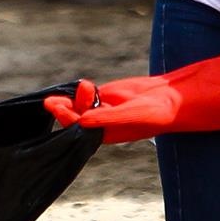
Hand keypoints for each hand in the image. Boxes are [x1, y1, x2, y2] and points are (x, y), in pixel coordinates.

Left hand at [44, 75, 181, 143]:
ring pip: (79, 105)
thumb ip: (106, 117)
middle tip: (51, 100)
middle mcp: (99, 124)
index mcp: (104, 135)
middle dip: (63, 109)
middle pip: (74, 117)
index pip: (78, 129)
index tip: (55, 106)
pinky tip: (85, 85)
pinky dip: (83, 90)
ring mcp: (101, 109)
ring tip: (86, 85)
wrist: (168, 100)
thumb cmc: (152, 113)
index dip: (66, 118)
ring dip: (74, 97)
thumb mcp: (129, 115)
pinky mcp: (105, 96)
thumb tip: (81, 120)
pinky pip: (87, 94)